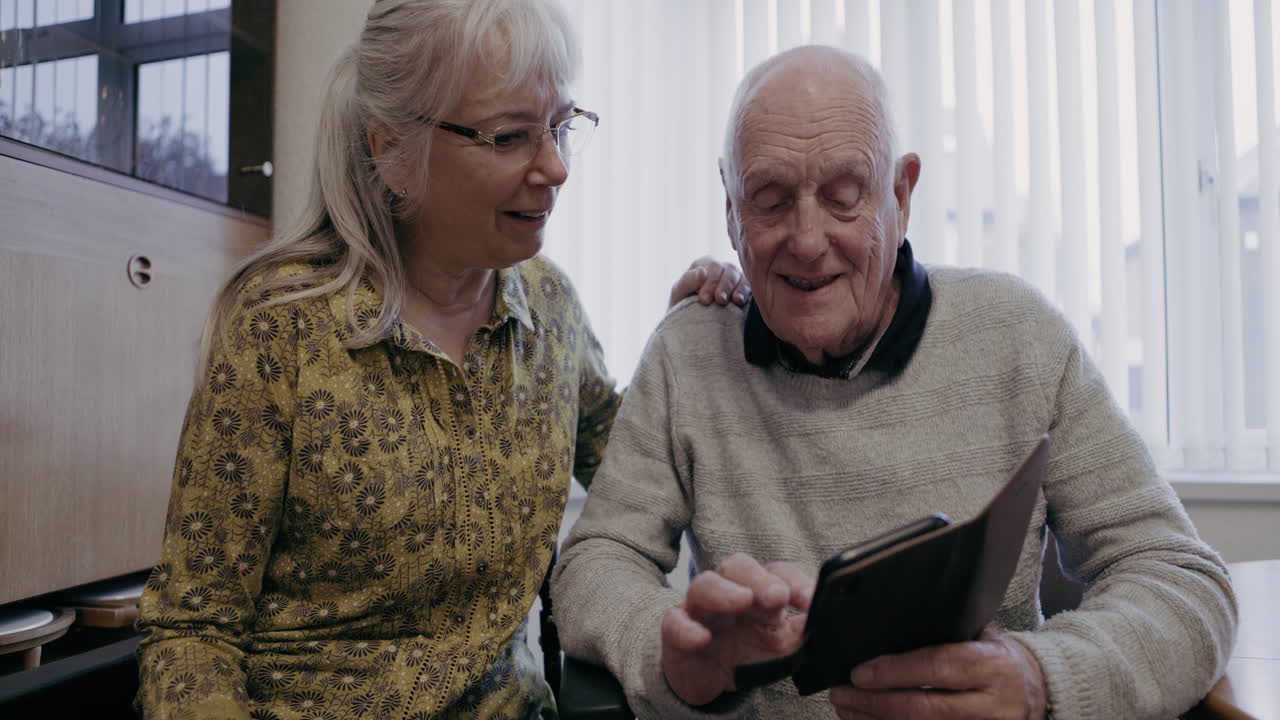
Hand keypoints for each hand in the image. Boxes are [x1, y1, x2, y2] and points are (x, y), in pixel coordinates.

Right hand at [660, 553, 811, 705]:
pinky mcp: (676, 630)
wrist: (707, 678)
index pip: (778, 573)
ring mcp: (701, 609)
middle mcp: (730, 591)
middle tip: (777, 596)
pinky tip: (702, 638)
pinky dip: (687, 629)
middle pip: (739, 567)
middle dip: (759, 578)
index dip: (795, 582)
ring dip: (724, 592)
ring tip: (742, 602)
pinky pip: (676, 622)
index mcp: (760, 591)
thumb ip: (804, 633)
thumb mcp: (782, 646)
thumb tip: (830, 620)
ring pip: (705, 585)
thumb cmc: (747, 652)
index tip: (810, 600)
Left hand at [669, 257, 750, 307]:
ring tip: (734, 301)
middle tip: (719, 300)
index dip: (709, 283)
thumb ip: (687, 281)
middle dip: (723, 286)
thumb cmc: (682, 303)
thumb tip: (702, 272)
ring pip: (738, 276)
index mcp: (704, 264)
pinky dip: (744, 292)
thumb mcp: (679, 292)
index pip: (712, 267)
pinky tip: (740, 301)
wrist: (690, 322)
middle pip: (727, 270)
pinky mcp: (742, 288)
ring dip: (736, 288)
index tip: (704, 299)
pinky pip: (747, 286)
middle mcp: (720, 268)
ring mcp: (733, 277)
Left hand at [828, 629, 1047, 719]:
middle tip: (842, 694)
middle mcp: (993, 705)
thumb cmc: (997, 660)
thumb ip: (943, 638)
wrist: (1041, 690)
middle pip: (924, 710)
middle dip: (875, 703)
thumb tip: (884, 634)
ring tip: (848, 710)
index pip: (937, 667)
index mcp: (992, 666)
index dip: (894, 671)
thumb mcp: (980, 638)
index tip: (859, 673)